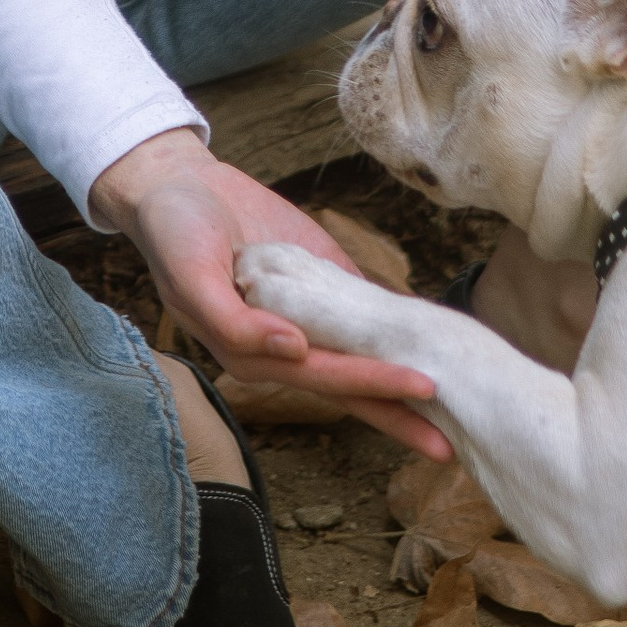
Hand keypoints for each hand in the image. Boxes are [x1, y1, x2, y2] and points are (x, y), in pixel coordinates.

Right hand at [93, 127, 446, 461]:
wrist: (179, 185)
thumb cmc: (175, 235)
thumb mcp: (191, 277)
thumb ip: (235, 323)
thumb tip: (293, 349)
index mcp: (253, 353)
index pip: (324, 377)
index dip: (373, 385)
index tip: (421, 390)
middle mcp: (287, 344)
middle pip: (352, 385)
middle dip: (400, 410)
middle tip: (451, 441)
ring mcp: (310, 314)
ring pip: (362, 356)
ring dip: (402, 382)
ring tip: (452, 409)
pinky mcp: (323, 280)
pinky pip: (363, 308)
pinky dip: (397, 328)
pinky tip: (431, 345)